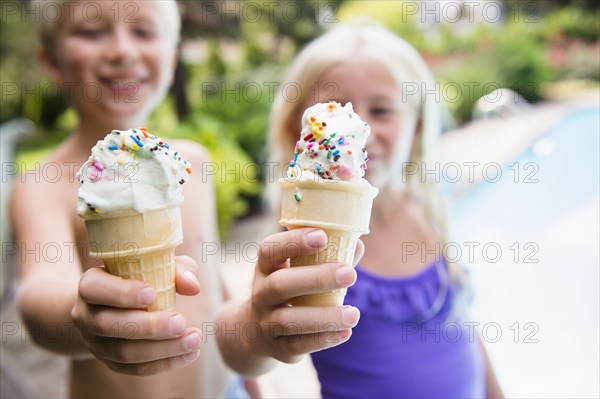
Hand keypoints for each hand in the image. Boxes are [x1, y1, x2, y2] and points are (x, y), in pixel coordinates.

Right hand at [71, 256, 201, 375]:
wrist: (116, 304)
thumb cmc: (143, 276)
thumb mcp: (159, 264)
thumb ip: (178, 270)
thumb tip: (192, 287)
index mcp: (91, 284)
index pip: (95, 289)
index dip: (121, 293)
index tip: (152, 294)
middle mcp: (86, 314)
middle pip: (109, 325)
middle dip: (148, 326)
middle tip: (180, 322)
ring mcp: (95, 342)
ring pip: (123, 352)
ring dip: (162, 349)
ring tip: (193, 340)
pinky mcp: (110, 361)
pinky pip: (135, 369)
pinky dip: (164, 363)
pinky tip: (189, 354)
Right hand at [227, 228, 363, 372]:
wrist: (254, 331)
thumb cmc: (287, 290)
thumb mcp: (296, 271)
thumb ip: (326, 257)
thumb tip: (356, 245)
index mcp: (266, 268)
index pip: (270, 250)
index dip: (293, 241)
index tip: (322, 236)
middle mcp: (261, 293)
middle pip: (280, 284)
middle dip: (316, 279)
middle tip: (350, 274)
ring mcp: (266, 322)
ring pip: (289, 320)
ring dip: (324, 317)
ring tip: (354, 314)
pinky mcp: (277, 347)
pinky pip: (299, 345)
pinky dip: (324, 339)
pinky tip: (345, 332)